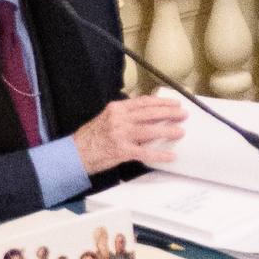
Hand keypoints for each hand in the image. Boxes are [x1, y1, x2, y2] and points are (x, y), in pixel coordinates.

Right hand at [71, 93, 186, 174]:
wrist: (75, 154)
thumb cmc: (91, 137)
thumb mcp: (106, 118)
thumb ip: (124, 115)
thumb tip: (144, 114)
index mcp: (116, 109)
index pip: (143, 102)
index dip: (161, 102)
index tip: (173, 103)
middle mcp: (119, 120)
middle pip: (150, 113)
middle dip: (169, 113)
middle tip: (182, 114)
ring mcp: (121, 135)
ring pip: (150, 131)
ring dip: (168, 131)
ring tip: (180, 131)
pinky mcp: (122, 151)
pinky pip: (145, 153)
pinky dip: (159, 155)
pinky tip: (169, 156)